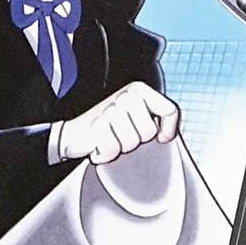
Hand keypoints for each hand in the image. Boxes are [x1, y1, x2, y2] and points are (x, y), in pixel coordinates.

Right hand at [59, 81, 180, 164]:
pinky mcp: (96, 124)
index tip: (161, 138)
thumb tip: (169, 133)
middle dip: (138, 141)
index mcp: (139, 90)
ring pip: (132, 141)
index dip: (169, 129)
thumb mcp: (137, 118)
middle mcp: (126, 95)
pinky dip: (106, 154)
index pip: (169, 110)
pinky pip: (113, 149)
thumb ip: (156, 118)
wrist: (76, 133)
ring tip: (112, 140)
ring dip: (121, 147)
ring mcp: (111, 108)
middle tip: (125, 137)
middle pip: (149, 130)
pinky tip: (101, 146)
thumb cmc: (111, 129)